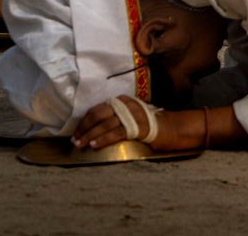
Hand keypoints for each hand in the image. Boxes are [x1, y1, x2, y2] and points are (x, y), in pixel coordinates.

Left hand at [73, 99, 207, 151]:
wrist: (172, 128)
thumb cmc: (149, 125)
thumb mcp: (130, 116)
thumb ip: (115, 117)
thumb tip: (92, 128)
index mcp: (123, 101)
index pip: (98, 109)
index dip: (85, 121)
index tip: (76, 132)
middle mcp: (127, 105)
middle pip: (98, 115)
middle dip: (84, 128)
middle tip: (75, 140)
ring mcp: (133, 115)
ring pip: (105, 124)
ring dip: (90, 135)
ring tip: (80, 145)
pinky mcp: (138, 127)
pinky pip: (116, 133)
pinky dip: (103, 139)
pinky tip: (94, 145)